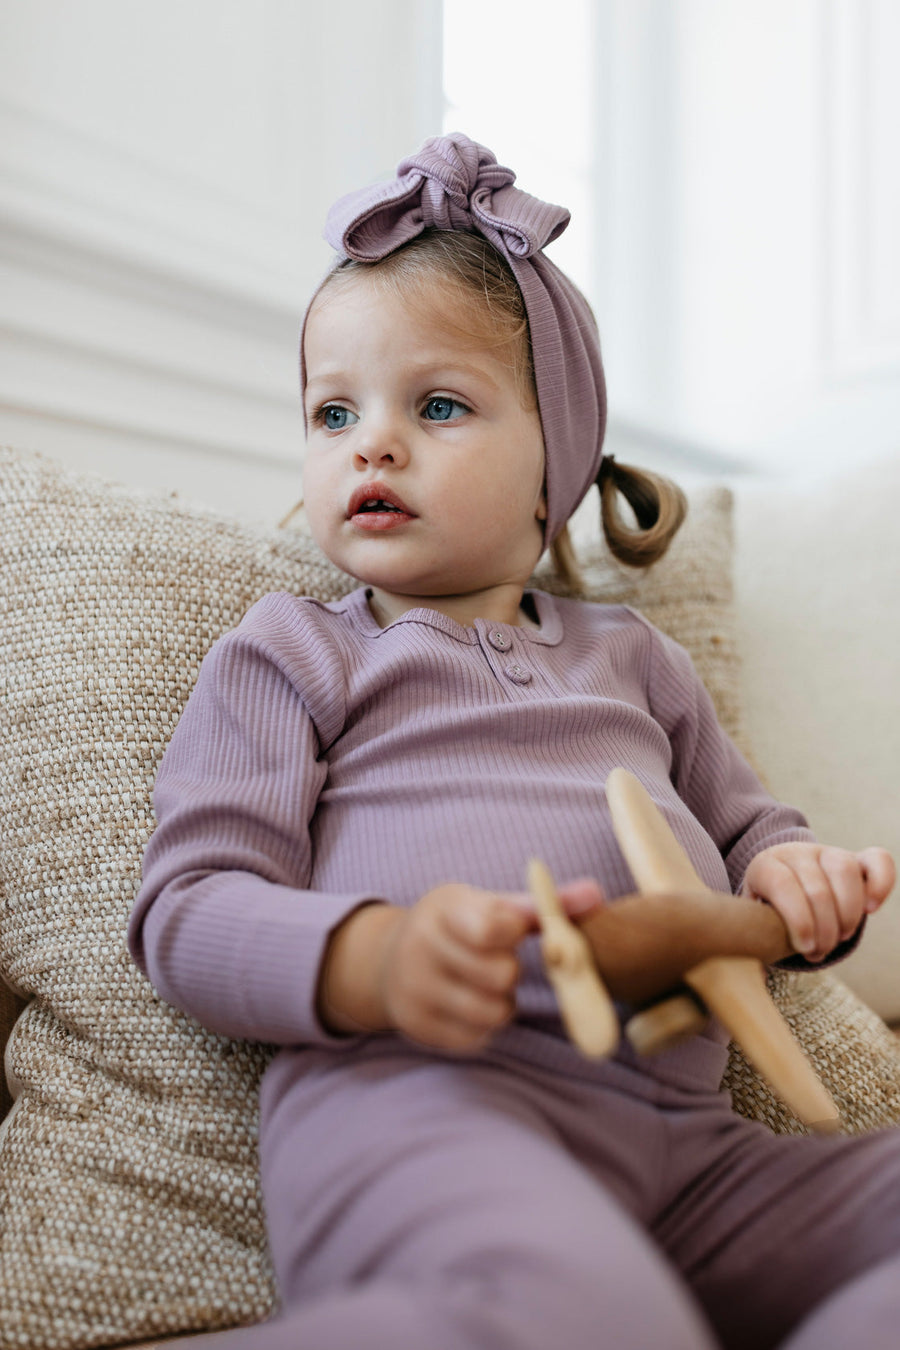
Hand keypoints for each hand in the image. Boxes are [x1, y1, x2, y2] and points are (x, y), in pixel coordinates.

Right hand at [377, 879, 602, 1052]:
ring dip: (502, 1002)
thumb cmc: (455, 925)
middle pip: (502, 975)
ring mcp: (416, 990)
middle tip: (494, 959)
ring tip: (485, 984)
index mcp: (444, 909)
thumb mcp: (488, 904)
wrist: (387, 959)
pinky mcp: (418, 1026)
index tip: (508, 930)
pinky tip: (468, 1003)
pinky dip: (483, 1024)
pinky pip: (476, 1037)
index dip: (515, 934)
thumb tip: (597, 894)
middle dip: (509, 970)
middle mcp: (422, 948)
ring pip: (493, 1012)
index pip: (496, 928)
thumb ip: (542, 905)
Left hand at [741, 842, 894, 963]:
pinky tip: (871, 909)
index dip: (798, 920)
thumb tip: (747, 972)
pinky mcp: (856, 858)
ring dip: (847, 913)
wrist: (783, 882)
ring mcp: (827, 852)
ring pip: (845, 870)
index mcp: (766, 865)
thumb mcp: (752, 917)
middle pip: (817, 887)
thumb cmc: (768, 910)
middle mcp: (796, 853)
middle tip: (819, 951)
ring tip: (840, 936)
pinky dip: (881, 884)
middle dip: (823, 929)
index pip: (782, 885)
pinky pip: (878, 861)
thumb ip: (752, 933)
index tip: (805, 948)